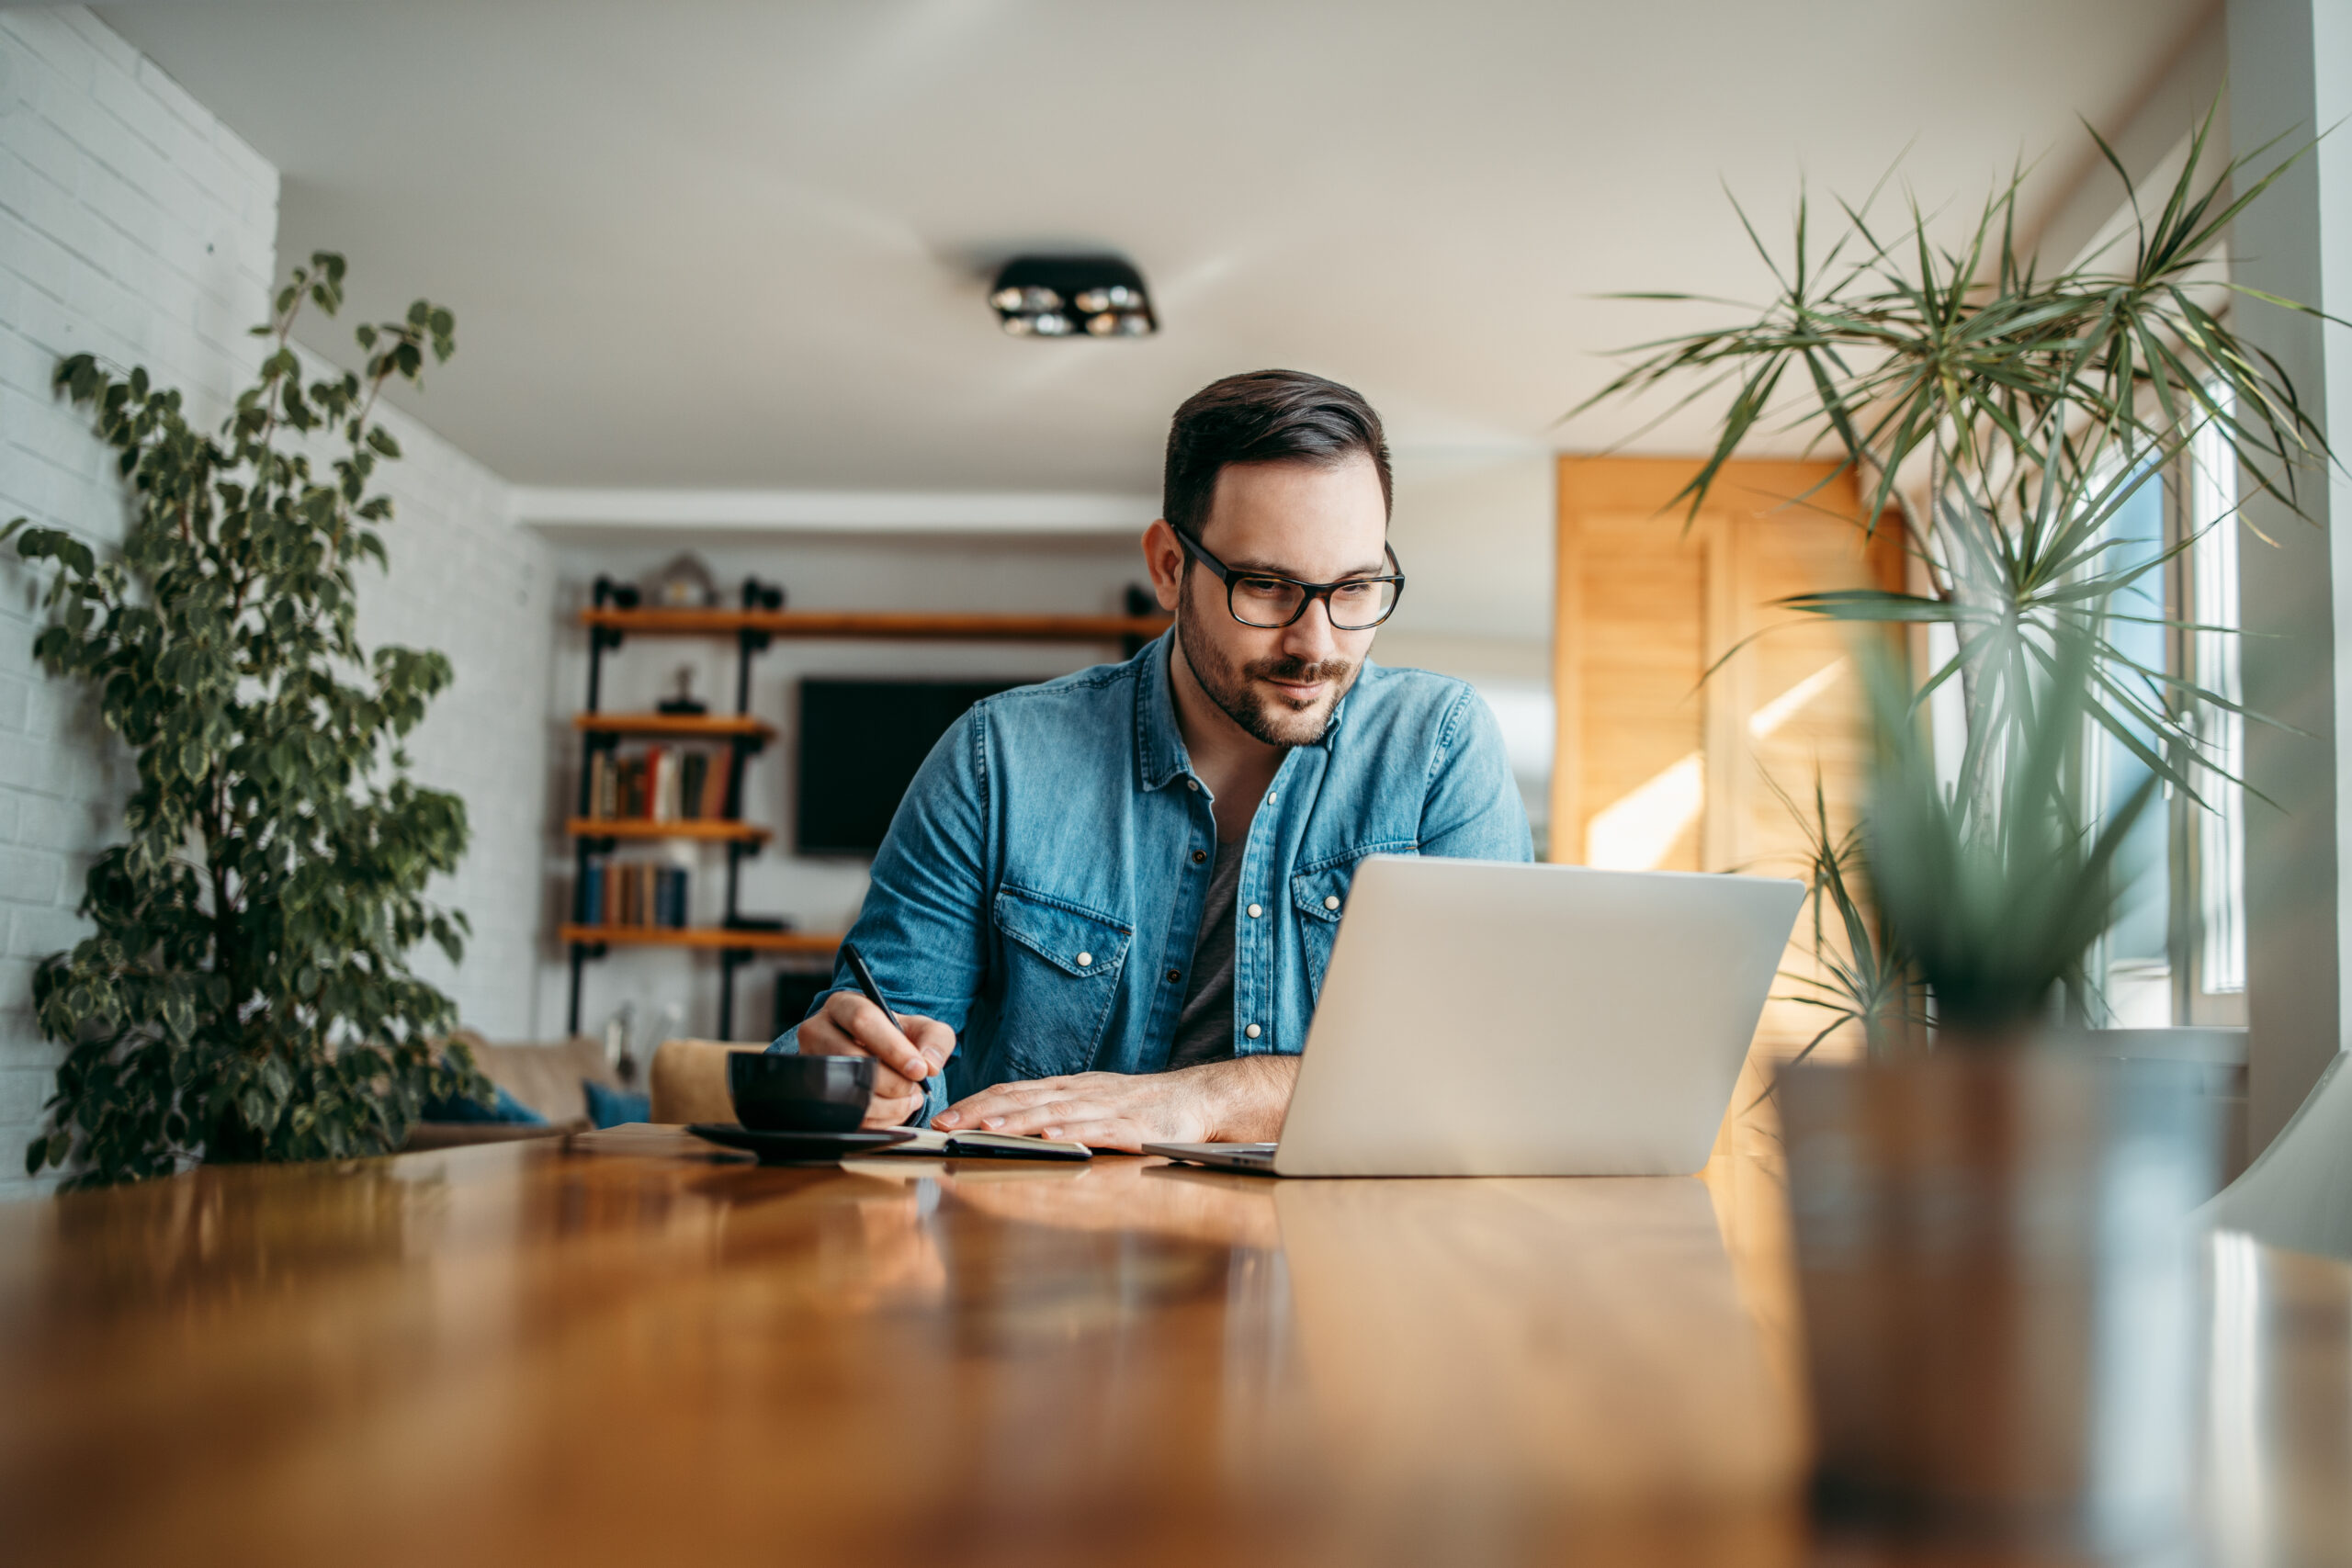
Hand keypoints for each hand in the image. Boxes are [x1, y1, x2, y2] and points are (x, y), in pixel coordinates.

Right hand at [796, 990, 955, 1129]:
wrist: (877, 1058)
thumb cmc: (897, 1039)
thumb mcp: (923, 1030)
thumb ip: (935, 1040)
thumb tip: (930, 1065)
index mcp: (843, 1005)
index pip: (863, 1020)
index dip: (894, 1048)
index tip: (919, 1070)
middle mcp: (817, 1031)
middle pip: (853, 1059)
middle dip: (893, 1081)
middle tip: (915, 1089)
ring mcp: (811, 1065)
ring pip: (847, 1092)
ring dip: (887, 1104)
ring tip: (908, 1099)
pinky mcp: (814, 1095)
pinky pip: (845, 1114)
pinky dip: (878, 1120)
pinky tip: (894, 1111)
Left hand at [935, 1056, 1299, 1151]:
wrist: (1198, 1098)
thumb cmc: (1141, 1106)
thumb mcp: (1090, 1102)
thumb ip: (1054, 1110)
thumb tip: (1008, 1122)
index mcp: (1067, 1088)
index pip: (1012, 1091)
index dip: (976, 1103)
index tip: (943, 1115)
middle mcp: (1080, 1093)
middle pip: (1023, 1099)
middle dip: (980, 1112)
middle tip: (945, 1125)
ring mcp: (1105, 1107)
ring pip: (1053, 1112)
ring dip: (1016, 1121)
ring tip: (985, 1131)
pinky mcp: (1132, 1127)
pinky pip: (1097, 1129)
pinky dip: (1072, 1132)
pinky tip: (1050, 1137)